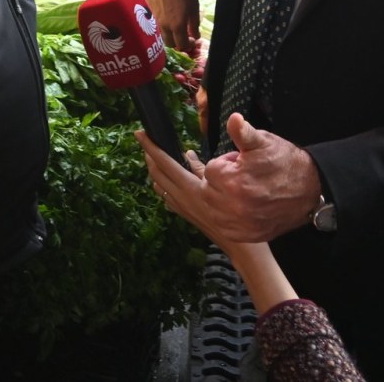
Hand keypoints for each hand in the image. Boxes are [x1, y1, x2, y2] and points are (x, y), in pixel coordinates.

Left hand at [138, 129, 302, 312]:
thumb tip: (187, 155)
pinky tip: (167, 183)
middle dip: (149, 156)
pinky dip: (164, 186)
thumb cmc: (240, 213)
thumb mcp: (224, 185)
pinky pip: (168, 198)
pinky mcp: (187, 216)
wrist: (243, 250)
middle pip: (157, 174)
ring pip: (160, 186)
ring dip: (155, 170)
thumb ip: (202, 170)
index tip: (139, 133)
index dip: (150, 147)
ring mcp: (183, 209)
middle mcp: (182, 199)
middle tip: (146, 141)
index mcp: (190, 189)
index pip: (164, 163)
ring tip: (155, 157)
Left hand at [139, 113, 318, 241]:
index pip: (192, 166)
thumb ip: (245, 134)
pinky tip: (166, 191)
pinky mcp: (219, 225)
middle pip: (172, 180)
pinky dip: (172, 196)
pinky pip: (185, 209)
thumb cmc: (286, 173)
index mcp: (222, 187)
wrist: (305, 203)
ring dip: (161, 178)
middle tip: (141, 139)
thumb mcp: (267, 148)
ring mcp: (214, 219)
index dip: (191, 153)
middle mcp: (213, 206)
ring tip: (149, 161)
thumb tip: (233, 120)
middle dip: (154, 158)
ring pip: (176, 196)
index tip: (174, 142)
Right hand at [145, 0, 201, 54]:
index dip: (188, 46)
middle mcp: (164, 26)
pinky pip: (156, 23)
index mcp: (177, 26)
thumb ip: (194, 24)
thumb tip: (196, 36)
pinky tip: (167, 13)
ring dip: (170, 34)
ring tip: (175, 24)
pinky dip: (163, 24)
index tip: (192, 40)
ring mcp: (155, 20)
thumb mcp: (194, 6)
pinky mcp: (149, 12)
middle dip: (177, 43)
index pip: (182, 45)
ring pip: (162, 34)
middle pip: (169, 44)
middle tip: (184, 34)